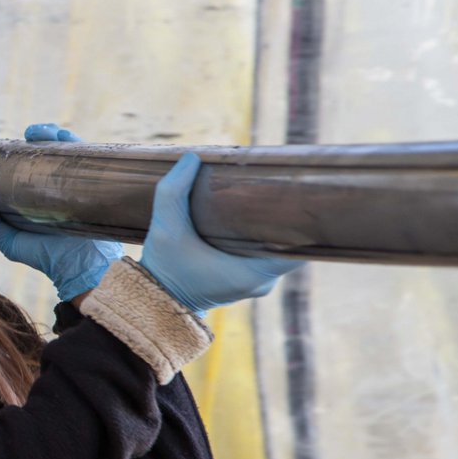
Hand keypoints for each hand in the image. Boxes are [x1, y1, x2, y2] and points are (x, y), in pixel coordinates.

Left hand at [0, 123, 123, 301]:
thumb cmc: (47, 257)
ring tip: (44, 132)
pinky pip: (89, 156)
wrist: (83, 267)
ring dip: (55, 134)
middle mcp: (59, 188)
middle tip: (30, 135)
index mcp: (38, 198)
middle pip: (49, 153)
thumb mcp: (10, 244)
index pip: (29, 167)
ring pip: (68, 150)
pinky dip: (76, 142)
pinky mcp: (96, 184)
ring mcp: (79, 185)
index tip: (9, 146)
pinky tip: (63, 136)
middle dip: (39, 136)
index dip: (20, 152)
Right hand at [141, 153, 303, 313]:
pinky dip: (265, 238)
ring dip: (275, 228)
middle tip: (280, 187)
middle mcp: (262, 282)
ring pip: (280, 250)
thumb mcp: (166, 228)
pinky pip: (268, 256)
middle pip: (293, 245)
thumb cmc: (164, 268)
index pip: (299, 247)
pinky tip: (256, 217)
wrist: (155, 301)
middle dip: (288, 218)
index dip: (303, 221)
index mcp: (252, 273)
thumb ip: (174, 192)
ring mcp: (257, 284)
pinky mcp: (248, 282)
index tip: (296, 194)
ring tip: (268, 198)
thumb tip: (192, 158)